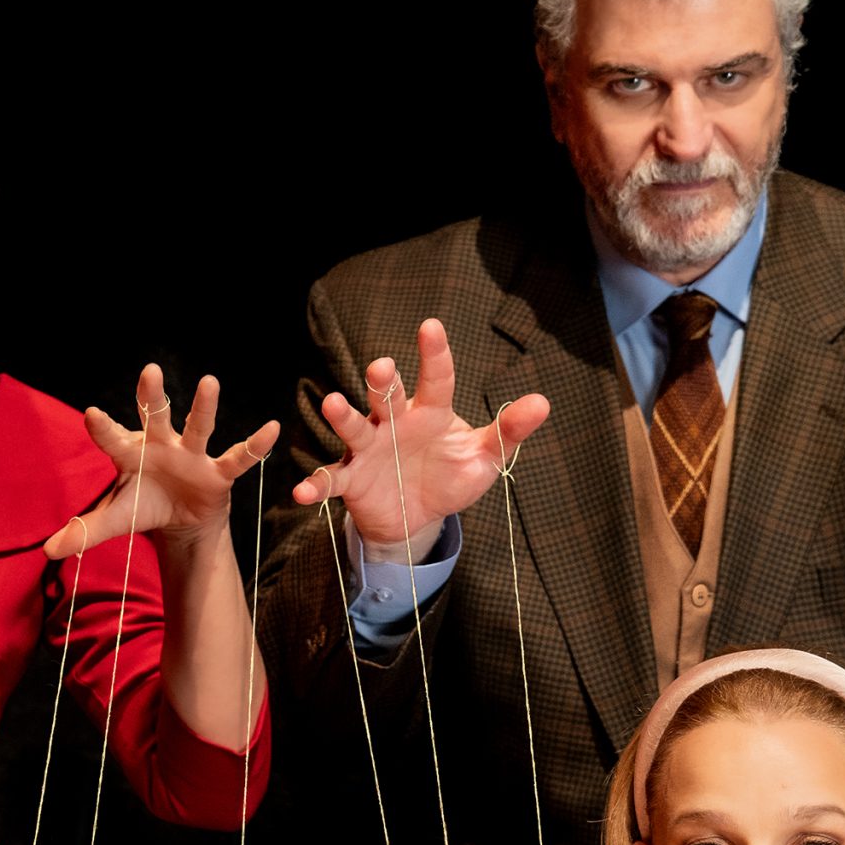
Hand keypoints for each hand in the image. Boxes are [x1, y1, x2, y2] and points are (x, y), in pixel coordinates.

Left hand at [42, 365, 276, 566]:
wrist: (179, 521)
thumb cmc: (143, 506)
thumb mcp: (114, 519)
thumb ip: (84, 530)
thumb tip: (47, 551)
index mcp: (131, 453)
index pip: (112, 438)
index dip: (102, 427)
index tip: (91, 414)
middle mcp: (162, 445)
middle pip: (156, 417)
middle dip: (153, 397)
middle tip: (150, 372)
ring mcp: (192, 455)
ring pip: (198, 427)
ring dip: (204, 407)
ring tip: (210, 381)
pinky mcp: (218, 473)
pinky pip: (239, 458)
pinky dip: (255, 445)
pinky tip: (271, 428)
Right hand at [290, 318, 549, 553]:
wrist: (416, 518)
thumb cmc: (449, 478)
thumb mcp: (484, 459)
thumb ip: (508, 431)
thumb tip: (542, 403)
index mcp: (429, 413)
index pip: (436, 379)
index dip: (435, 354)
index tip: (431, 326)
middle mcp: (394, 423)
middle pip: (387, 395)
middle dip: (382, 382)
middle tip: (381, 367)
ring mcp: (369, 450)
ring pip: (354, 427)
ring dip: (342, 416)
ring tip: (332, 403)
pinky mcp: (351, 480)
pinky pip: (330, 479)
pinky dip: (315, 485)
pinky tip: (301, 493)